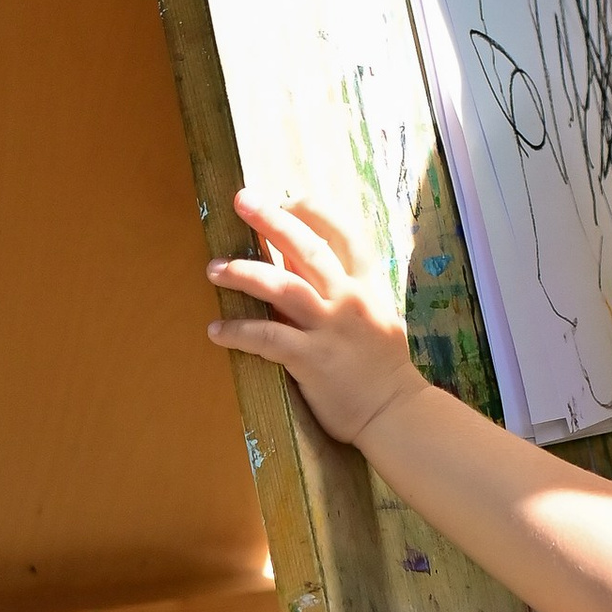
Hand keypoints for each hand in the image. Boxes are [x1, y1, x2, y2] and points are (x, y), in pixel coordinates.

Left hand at [208, 193, 421, 449]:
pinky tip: (217, 331)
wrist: (396, 413)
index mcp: (368, 286)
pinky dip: (238, 332)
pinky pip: (267, 338)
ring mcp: (331, 329)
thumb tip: (310, 270)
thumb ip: (349, 292)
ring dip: (244, 273)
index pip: (345, 235)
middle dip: (272, 220)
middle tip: (242, 200)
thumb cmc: (382, 369)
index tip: (288, 198)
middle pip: (308, 248)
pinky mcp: (312, 360)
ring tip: (214, 269)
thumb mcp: (379, 318)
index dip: (316, 212)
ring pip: (282, 287)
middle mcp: (350, 299)